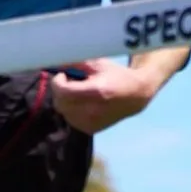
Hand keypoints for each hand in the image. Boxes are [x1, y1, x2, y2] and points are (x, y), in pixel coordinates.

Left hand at [49, 59, 164, 134]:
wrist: (135, 96)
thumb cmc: (115, 76)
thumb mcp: (97, 64)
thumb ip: (75, 63)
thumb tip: (55, 61)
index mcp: (96, 92)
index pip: (63, 91)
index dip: (58, 82)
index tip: (63, 75)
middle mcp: (92, 111)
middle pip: (60, 103)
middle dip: (61, 91)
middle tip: (70, 82)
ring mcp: (91, 123)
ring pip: (64, 112)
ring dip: (66, 101)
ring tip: (79, 92)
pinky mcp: (91, 129)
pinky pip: (70, 119)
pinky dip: (72, 110)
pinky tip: (83, 103)